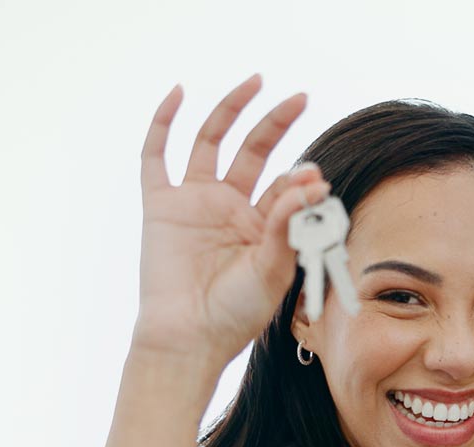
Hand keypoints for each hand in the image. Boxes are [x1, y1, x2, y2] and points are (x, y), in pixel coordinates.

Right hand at [133, 75, 327, 370]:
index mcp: (262, 225)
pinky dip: (164, 123)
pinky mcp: (161, 205)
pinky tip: (179, 93)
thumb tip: (314, 180)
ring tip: (256, 82)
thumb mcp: (273, 269)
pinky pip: (157, 156)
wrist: (189, 338)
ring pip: (212, 142)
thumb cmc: (236, 314)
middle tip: (299, 97)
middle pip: (253, 151)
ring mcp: (194, 202)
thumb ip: (288, 225)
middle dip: (276, 123)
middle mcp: (230, 207)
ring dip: (232, 110)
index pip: (284, 186)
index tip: (317, 177)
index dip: (300, 179)